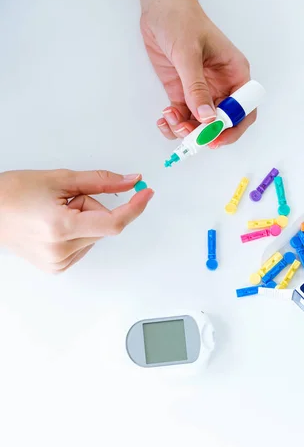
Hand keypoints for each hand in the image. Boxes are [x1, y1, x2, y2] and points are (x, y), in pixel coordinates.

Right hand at [0, 169, 153, 272]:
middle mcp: (61, 250)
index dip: (134, 207)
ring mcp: (58, 262)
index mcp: (62, 227)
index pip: (113, 223)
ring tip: (55, 212)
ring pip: (94, 236)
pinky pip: (83, 245)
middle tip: (66, 198)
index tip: (146, 193)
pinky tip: (54, 224)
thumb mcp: (61, 179)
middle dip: (93, 207)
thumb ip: (101, 181)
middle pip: (103, 226)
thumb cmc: (14, 192)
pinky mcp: (56, 267)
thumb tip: (130, 181)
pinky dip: (78, 231)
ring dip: (85, 220)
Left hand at [140, 0, 252, 147]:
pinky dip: (174, 123)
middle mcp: (221, 86)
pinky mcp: (182, 91)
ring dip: (186, 130)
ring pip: (200, 124)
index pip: (244, 110)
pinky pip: (183, 117)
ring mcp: (201, 90)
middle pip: (222, 122)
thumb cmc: (182, 20)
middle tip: (187, 134)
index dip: (233, 128)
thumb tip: (206, 117)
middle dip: (205, 133)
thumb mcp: (189, 53)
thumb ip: (196, 87)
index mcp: (235, 73)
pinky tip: (164, 117)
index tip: (214, 138)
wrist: (160, 6)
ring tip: (170, 119)